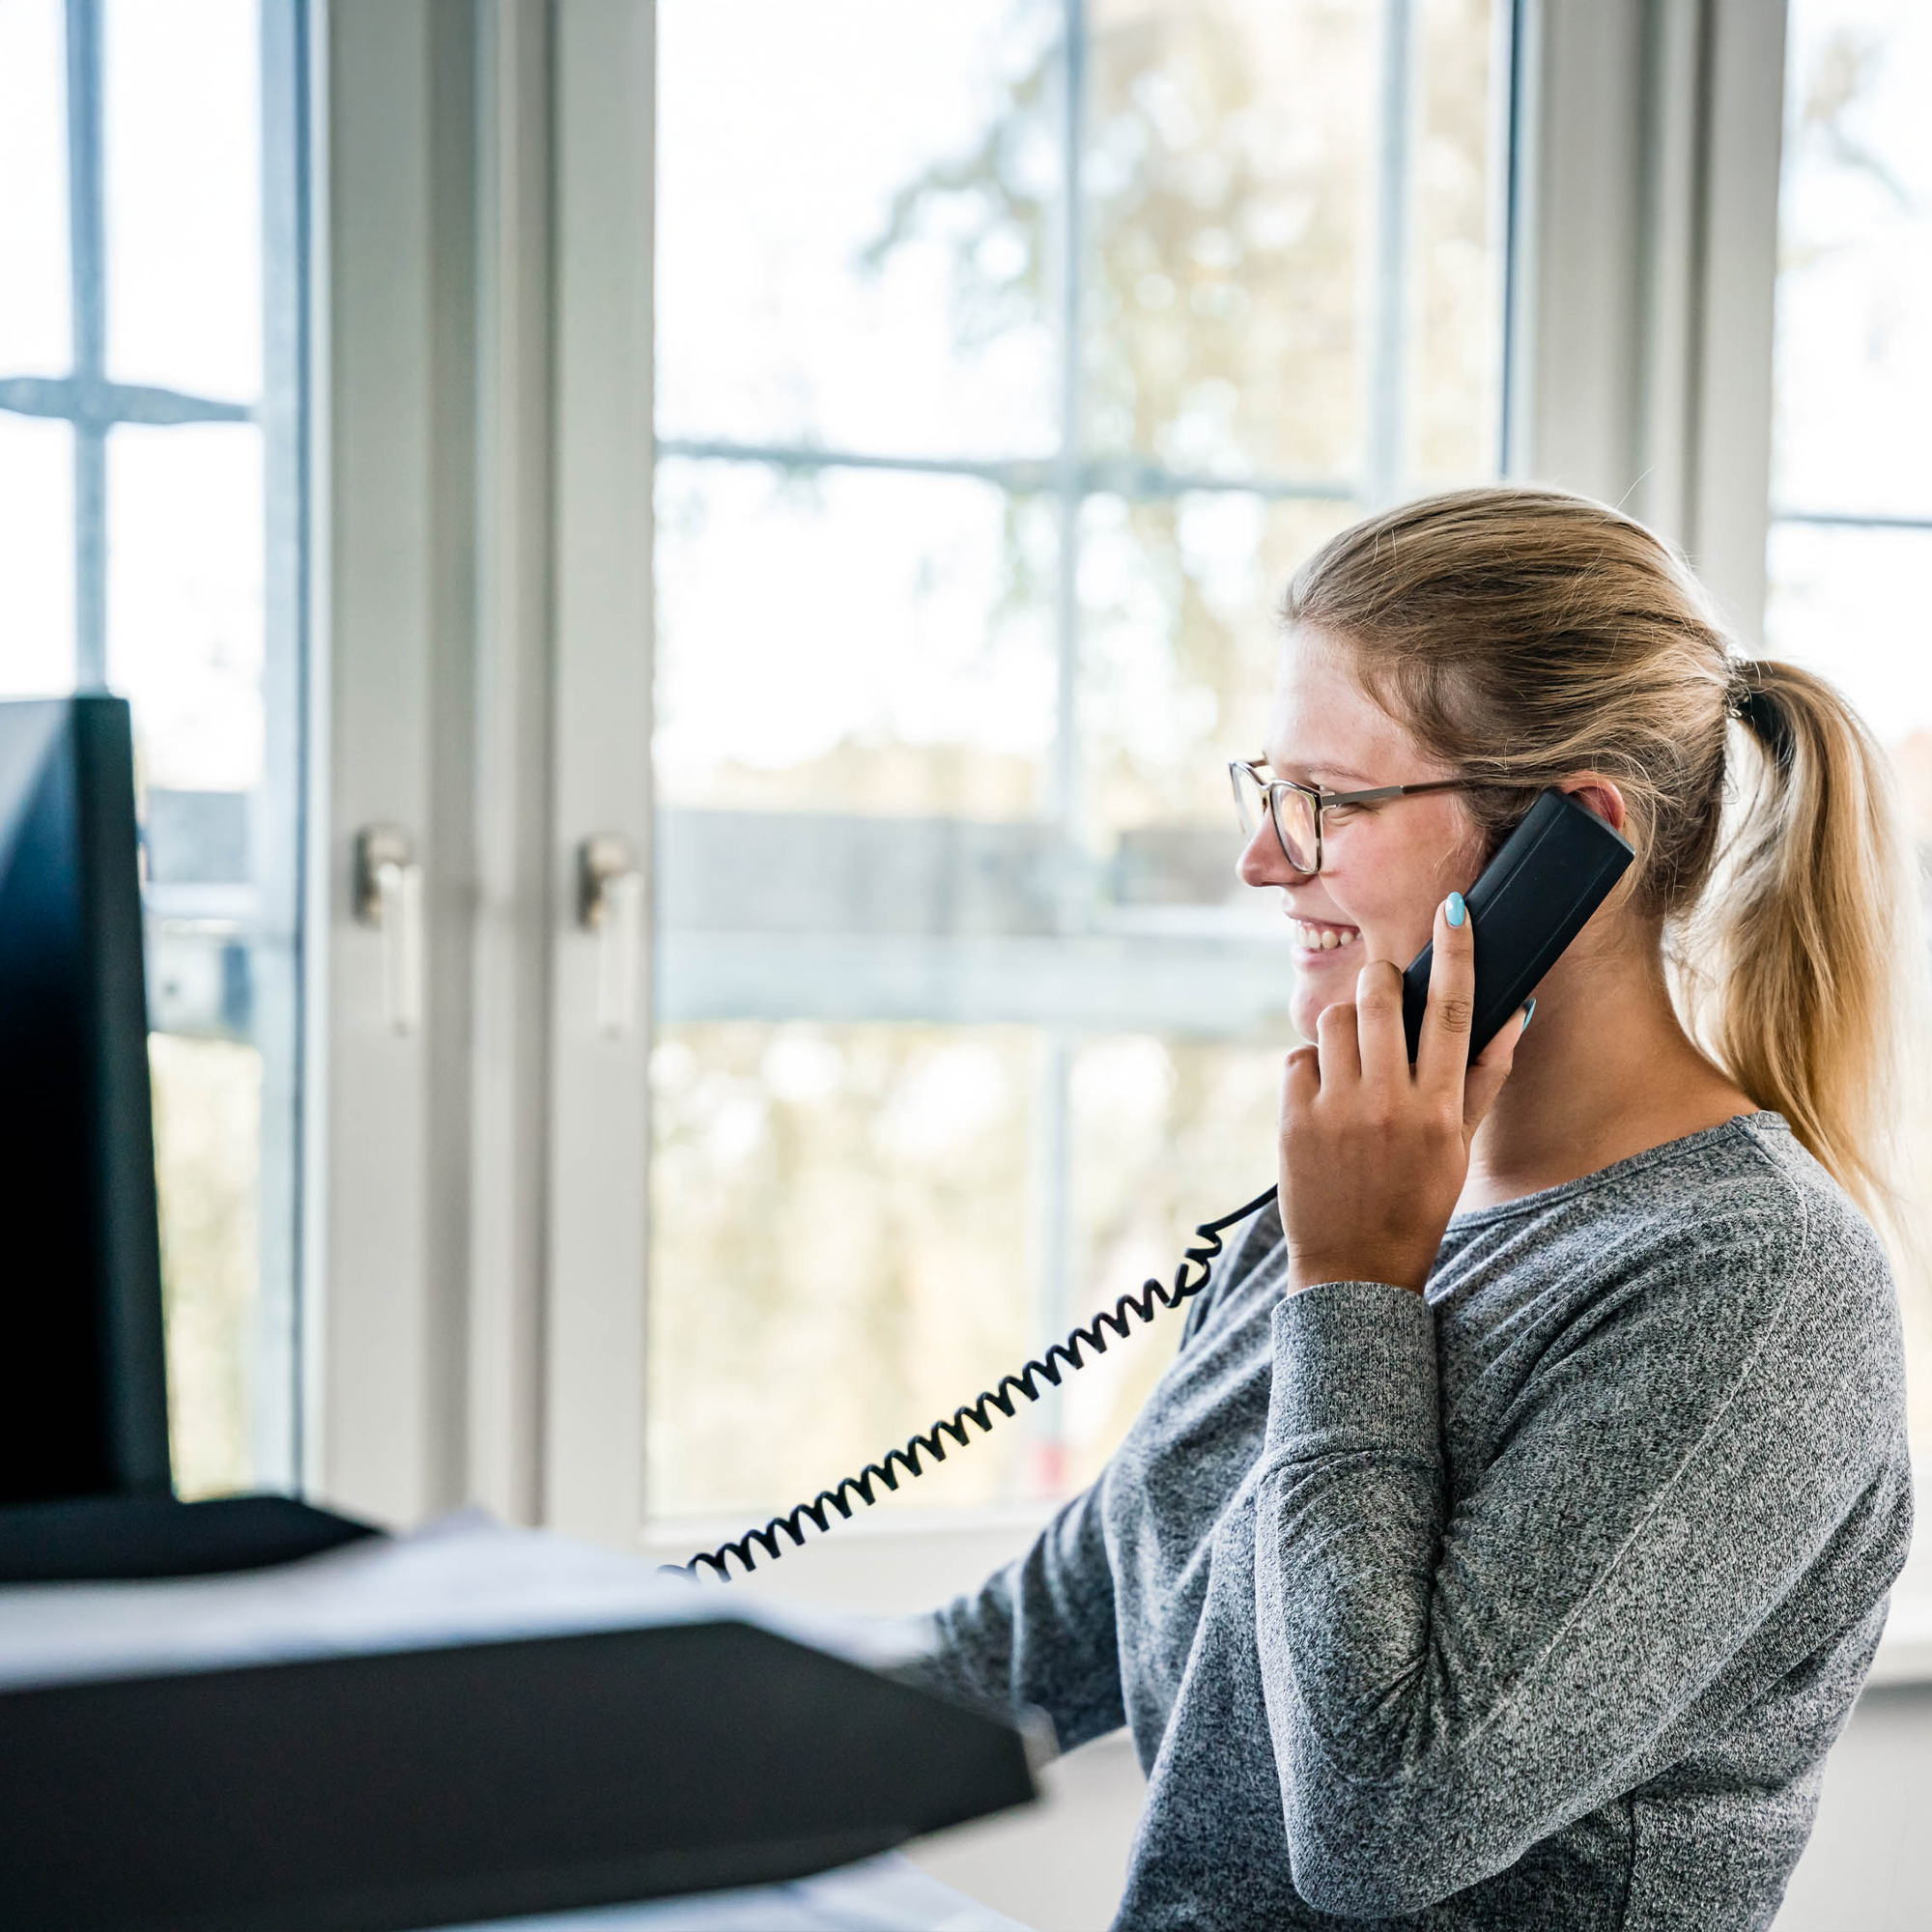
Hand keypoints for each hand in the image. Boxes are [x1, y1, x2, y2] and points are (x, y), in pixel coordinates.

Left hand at [1277, 894, 1525, 1295]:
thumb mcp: (1460, 1145)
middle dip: (1381, 983)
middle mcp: (1390, 1105)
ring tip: (1354, 1063)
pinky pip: (1298, 1057)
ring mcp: (1338, 1112)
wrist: (1355, 1267)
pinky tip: (1324, 1099)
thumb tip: (1514, 1012)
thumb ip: (1485, 1076)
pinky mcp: (1294, 1121)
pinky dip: (1310, 1067)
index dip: (1456, 954)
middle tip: (1384, 997)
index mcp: (1440, 1109)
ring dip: (1345, 1026)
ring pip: (1335, 1020)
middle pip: (1382, 998)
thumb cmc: (1416, 1202)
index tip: (1454, 909)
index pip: (1454, 1012)